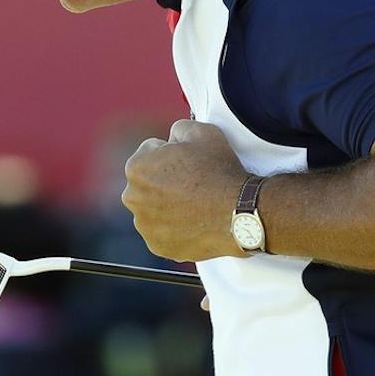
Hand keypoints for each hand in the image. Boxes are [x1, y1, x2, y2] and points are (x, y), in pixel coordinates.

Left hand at [122, 121, 251, 263]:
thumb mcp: (202, 131)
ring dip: (167, 205)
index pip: (150, 153)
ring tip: (195, 203)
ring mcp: (145, 226)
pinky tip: (194, 220)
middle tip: (192, 183)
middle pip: (148, 183)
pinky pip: (163, 232)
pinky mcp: (159, 246)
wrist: (241, 212)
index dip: (172, 154)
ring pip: (154, 209)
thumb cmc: (220, 171)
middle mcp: (133, 198)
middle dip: (164, 181)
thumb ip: (178, 129)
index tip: (188, 162)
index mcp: (137, 167)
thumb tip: (172, 138)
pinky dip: (175, 227)